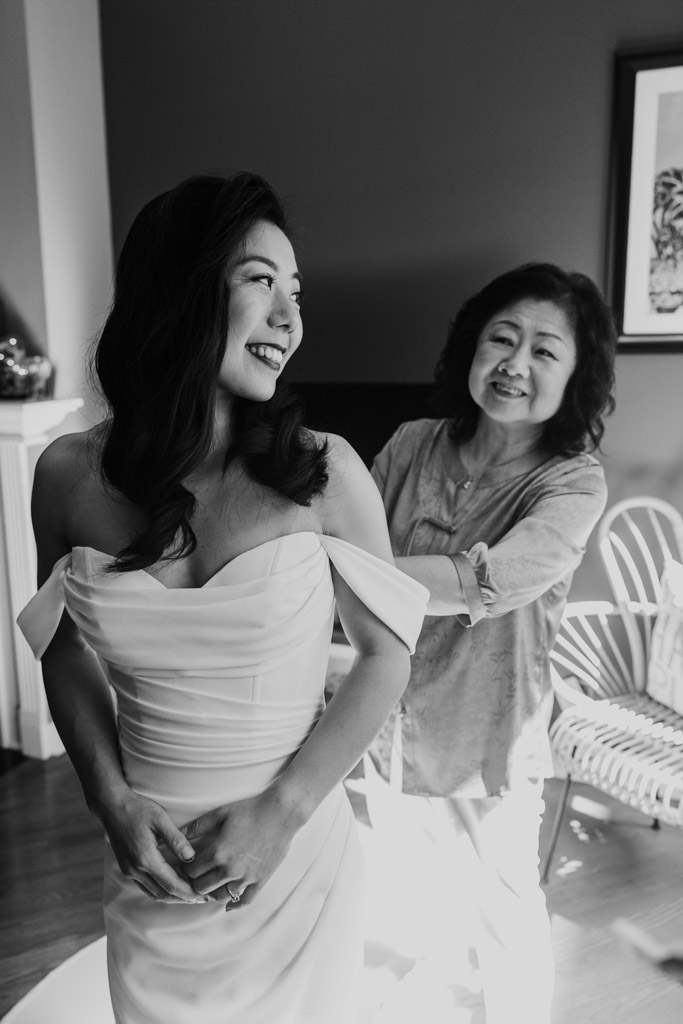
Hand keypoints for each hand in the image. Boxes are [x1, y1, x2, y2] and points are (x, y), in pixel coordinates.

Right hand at [100, 788, 203, 903]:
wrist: (111, 806)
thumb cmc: (137, 809)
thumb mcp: (160, 819)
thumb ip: (176, 840)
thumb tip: (191, 858)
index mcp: (146, 859)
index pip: (171, 885)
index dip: (188, 892)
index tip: (203, 895)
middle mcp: (135, 870)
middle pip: (163, 894)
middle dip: (182, 898)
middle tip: (201, 898)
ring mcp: (129, 871)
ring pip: (153, 893)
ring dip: (171, 896)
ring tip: (189, 894)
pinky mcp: (127, 868)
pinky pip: (146, 887)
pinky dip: (160, 890)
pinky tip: (171, 885)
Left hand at [181, 789, 298, 909]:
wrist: (281, 812)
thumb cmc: (250, 809)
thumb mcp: (221, 813)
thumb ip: (198, 825)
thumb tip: (178, 834)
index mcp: (217, 852)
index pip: (192, 871)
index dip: (187, 868)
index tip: (188, 865)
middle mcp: (230, 869)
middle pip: (202, 887)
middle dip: (197, 881)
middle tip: (198, 876)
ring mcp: (246, 877)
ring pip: (220, 897)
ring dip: (213, 892)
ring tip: (211, 885)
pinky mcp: (260, 880)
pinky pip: (244, 901)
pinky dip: (234, 905)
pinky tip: (228, 904)